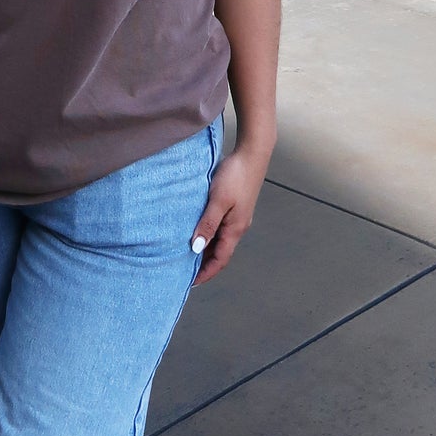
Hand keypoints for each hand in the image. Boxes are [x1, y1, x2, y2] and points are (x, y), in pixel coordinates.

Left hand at [190, 141, 269, 284]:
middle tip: (183, 270)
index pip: (220, 260)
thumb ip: (207, 224)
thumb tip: (196, 248)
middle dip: (203, 263)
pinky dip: (208, 233)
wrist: (252, 153)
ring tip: (186, 253)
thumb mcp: (218, 201)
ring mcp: (237, 216)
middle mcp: (238, 226)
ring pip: (219, 239)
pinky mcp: (234, 205)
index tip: (190, 282)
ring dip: (205, 248)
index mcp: (235, 229)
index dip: (206, 273)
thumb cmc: (236, 175)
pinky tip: (197, 229)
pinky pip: (220, 227)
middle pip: (220, 252)